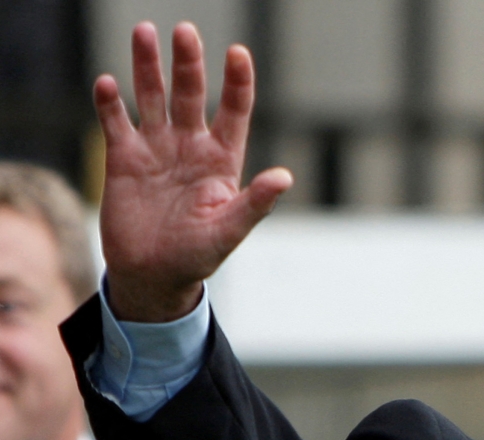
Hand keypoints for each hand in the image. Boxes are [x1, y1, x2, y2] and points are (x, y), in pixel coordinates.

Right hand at [94, 21, 292, 321]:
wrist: (153, 275)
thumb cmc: (198, 256)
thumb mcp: (229, 231)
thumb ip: (255, 204)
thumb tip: (285, 178)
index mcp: (222, 160)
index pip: (234, 112)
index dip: (237, 83)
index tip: (238, 53)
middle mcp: (190, 146)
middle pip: (190, 94)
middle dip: (188, 63)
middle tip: (184, 31)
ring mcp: (156, 149)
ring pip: (152, 98)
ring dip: (147, 68)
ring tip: (144, 33)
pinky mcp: (123, 159)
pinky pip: (116, 123)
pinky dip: (111, 103)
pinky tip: (109, 84)